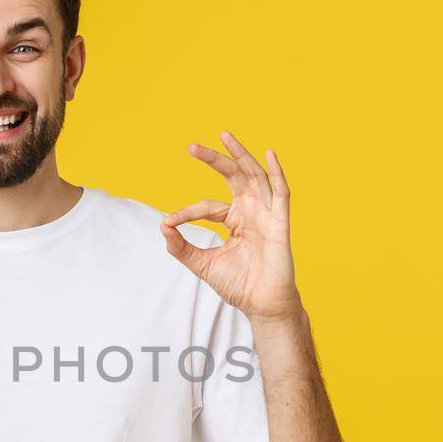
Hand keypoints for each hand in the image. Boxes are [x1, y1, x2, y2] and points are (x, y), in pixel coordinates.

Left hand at [161, 129, 301, 322]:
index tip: (170, 222)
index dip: (187, 212)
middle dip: (215, 159)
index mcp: (235, 220)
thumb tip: (161, 226)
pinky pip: (281, 193)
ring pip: (255, 176)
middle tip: (191, 146)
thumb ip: (181, 247)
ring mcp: (266, 215)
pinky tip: (269, 154)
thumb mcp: (202, 264)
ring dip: (241, 155)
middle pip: (233, 177)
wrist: (261, 306)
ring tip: (225, 135)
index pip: (208, 206)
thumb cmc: (238, 285)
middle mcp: (251, 212)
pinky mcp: (280, 223)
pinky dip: (277, 173)